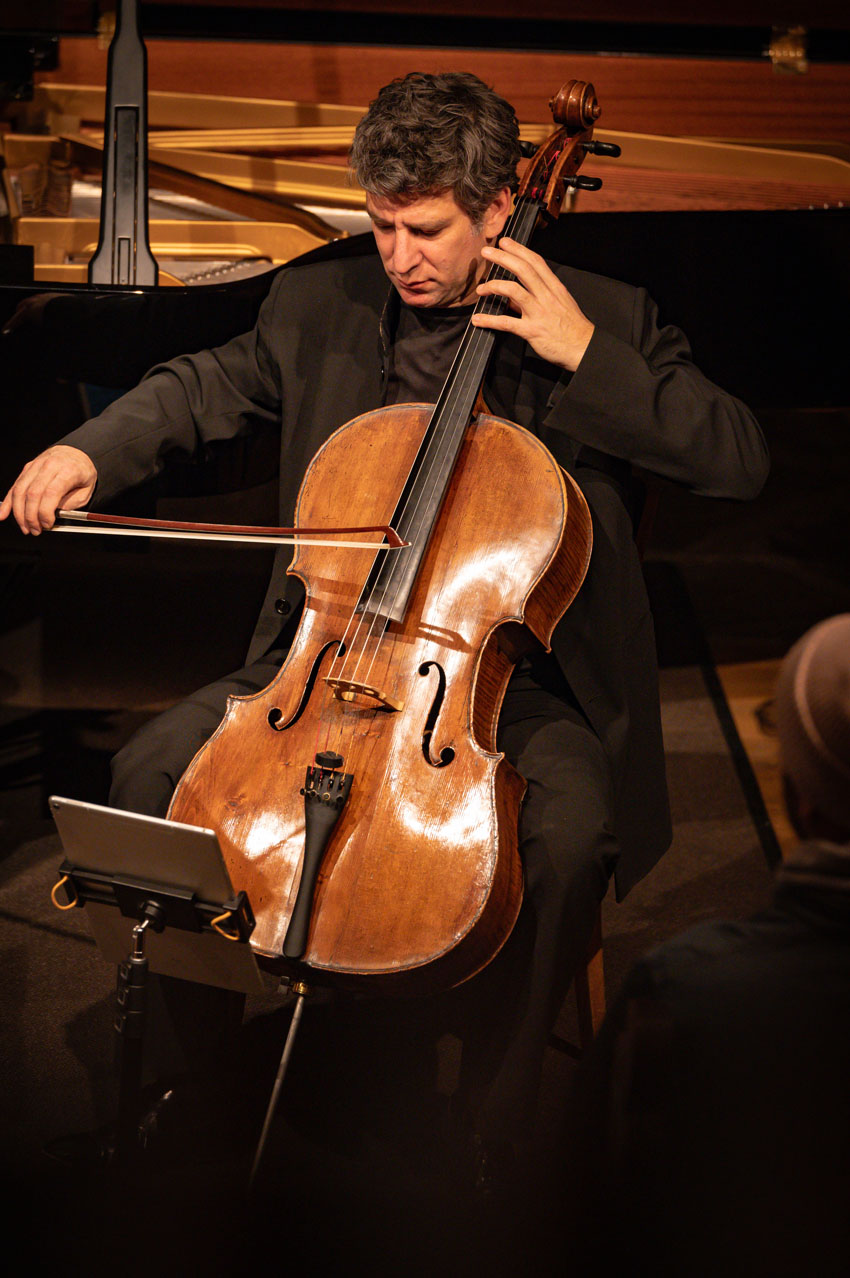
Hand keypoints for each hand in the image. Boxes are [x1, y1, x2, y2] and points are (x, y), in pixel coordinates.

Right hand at [0, 445, 97, 534]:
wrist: (75, 453)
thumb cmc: (82, 472)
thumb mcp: (86, 491)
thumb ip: (71, 504)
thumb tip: (53, 515)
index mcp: (67, 470)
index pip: (51, 493)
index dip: (46, 512)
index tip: (47, 524)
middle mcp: (49, 465)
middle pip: (33, 493)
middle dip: (31, 516)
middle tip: (36, 530)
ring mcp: (35, 466)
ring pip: (20, 490)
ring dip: (19, 512)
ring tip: (25, 527)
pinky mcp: (27, 469)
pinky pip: (15, 486)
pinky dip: (7, 502)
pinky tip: (2, 513)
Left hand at [471, 238, 594, 371]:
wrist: (583, 347)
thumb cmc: (572, 327)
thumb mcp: (560, 305)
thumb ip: (537, 298)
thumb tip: (513, 298)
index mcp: (554, 288)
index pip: (535, 262)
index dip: (519, 249)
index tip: (505, 242)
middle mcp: (546, 296)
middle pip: (523, 269)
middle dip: (503, 257)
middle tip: (487, 251)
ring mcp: (539, 312)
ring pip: (513, 290)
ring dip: (493, 286)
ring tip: (481, 288)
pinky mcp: (532, 330)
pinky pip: (507, 322)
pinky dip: (490, 320)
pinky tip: (478, 319)